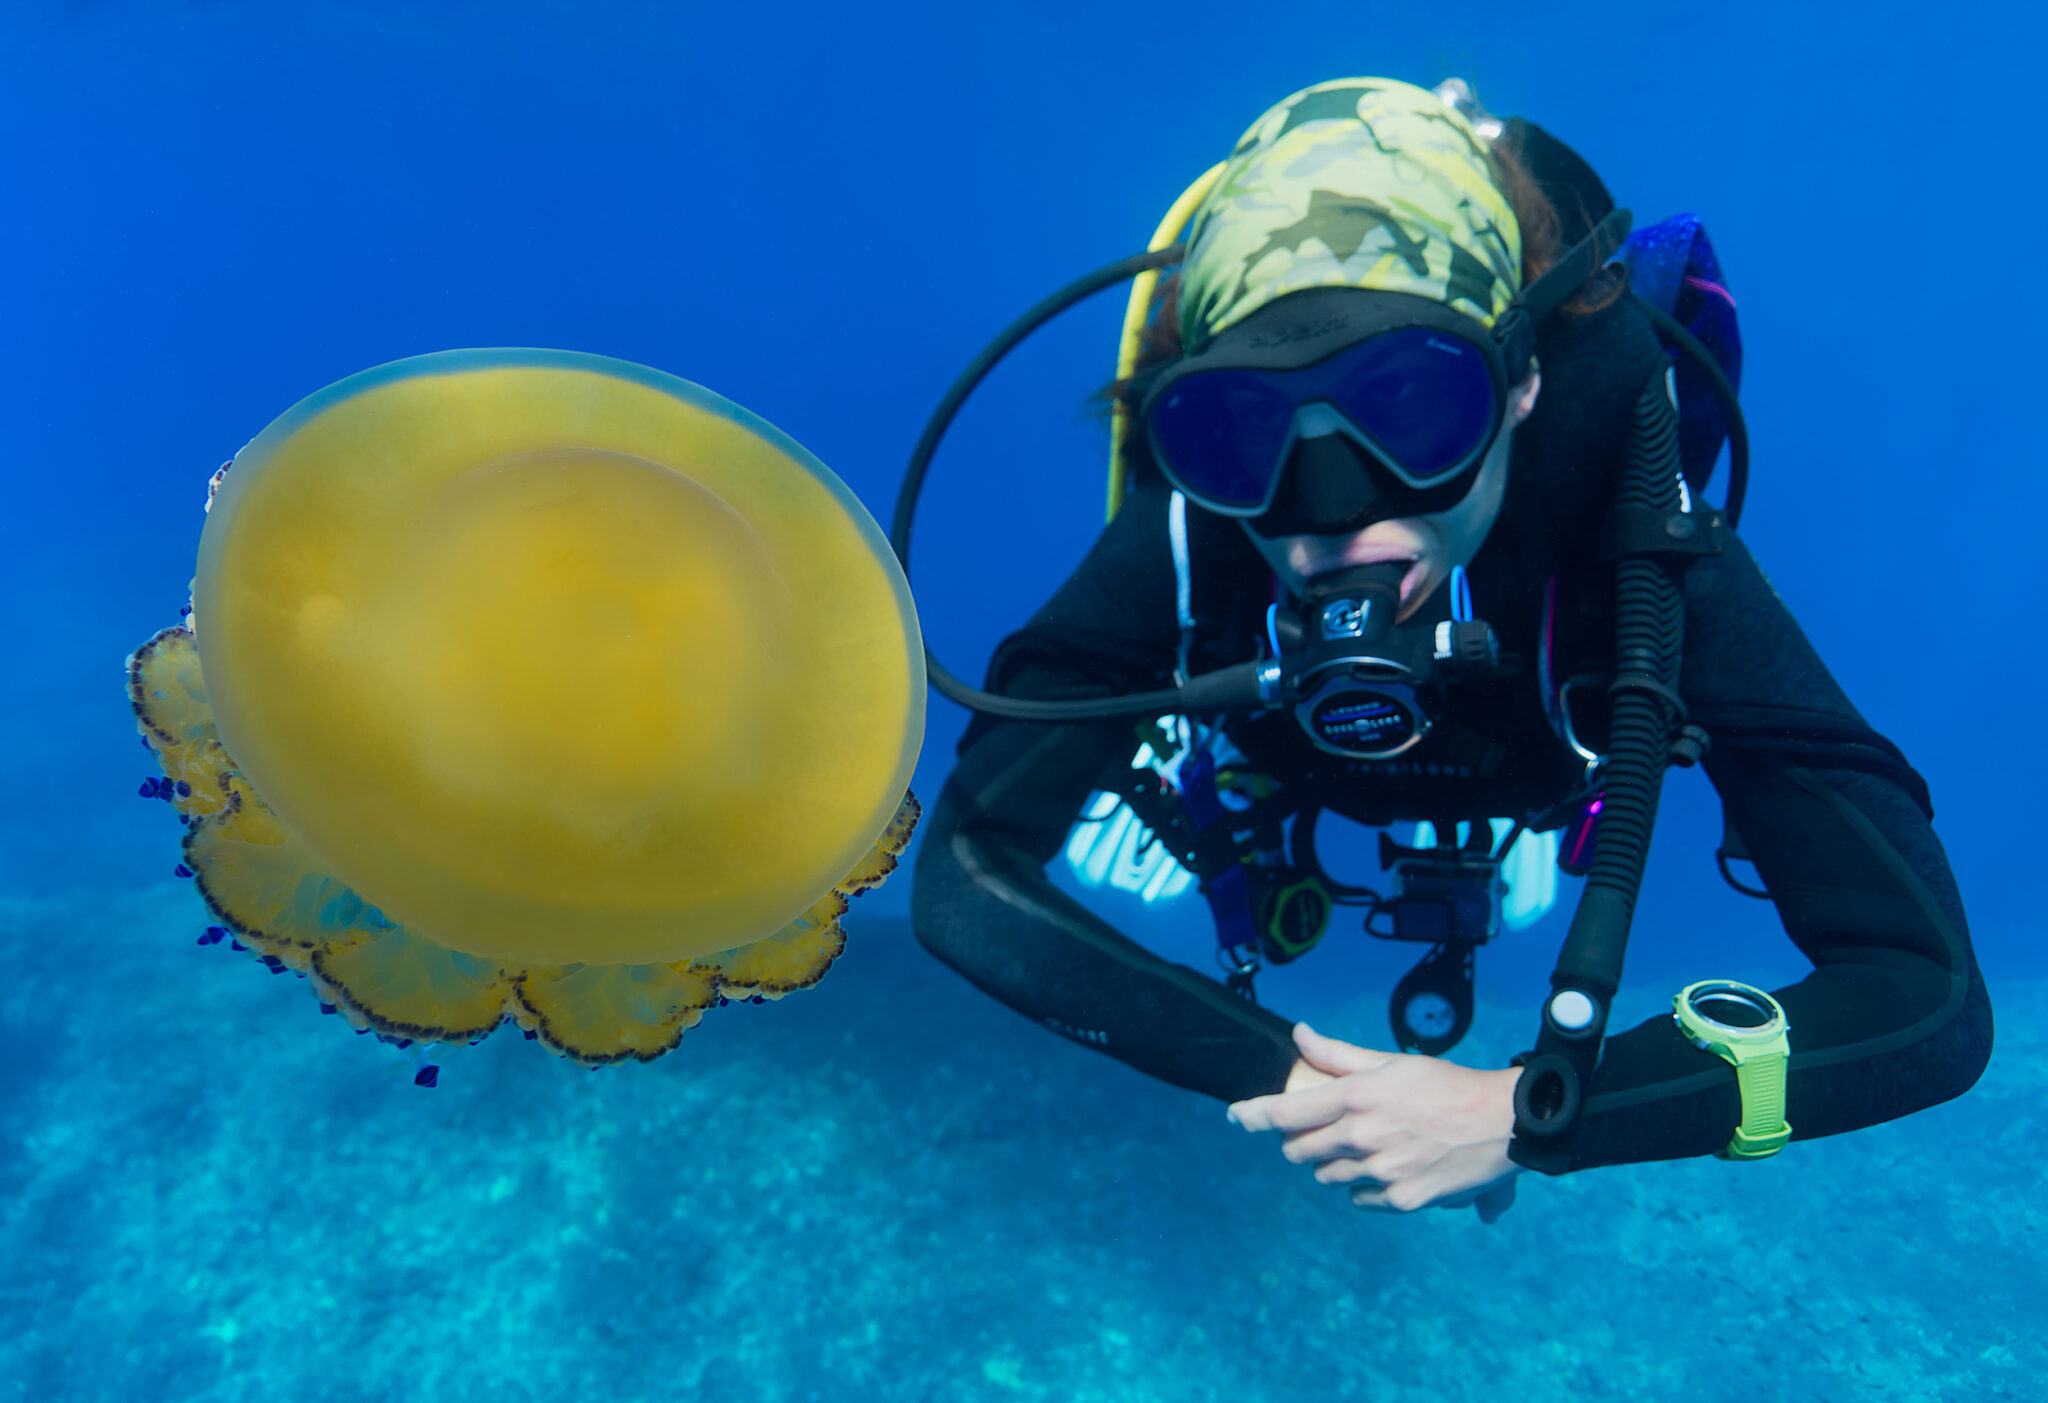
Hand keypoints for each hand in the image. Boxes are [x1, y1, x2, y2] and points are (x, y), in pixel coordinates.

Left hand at [1227, 1023, 1523, 1222]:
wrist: (1503, 1123)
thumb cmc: (1447, 1085)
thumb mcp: (1390, 1063)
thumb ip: (1338, 1055)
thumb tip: (1299, 1034)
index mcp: (1355, 1098)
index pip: (1284, 1112)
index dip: (1252, 1115)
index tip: (1236, 1116)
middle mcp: (1361, 1137)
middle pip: (1298, 1151)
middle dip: (1301, 1142)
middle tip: (1324, 1131)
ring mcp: (1380, 1172)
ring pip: (1327, 1178)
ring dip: (1335, 1165)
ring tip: (1368, 1147)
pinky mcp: (1401, 1200)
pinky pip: (1360, 1199)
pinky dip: (1366, 1187)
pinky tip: (1392, 1168)